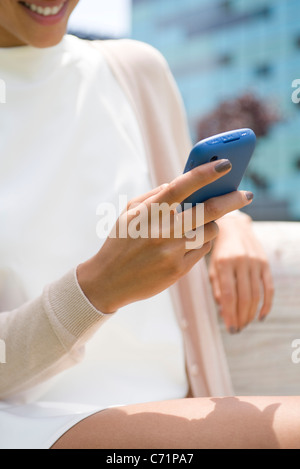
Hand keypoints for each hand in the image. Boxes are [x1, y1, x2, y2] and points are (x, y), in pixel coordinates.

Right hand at [77, 159, 253, 313]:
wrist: (108, 281)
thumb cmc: (120, 241)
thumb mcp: (128, 214)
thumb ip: (153, 196)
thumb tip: (181, 182)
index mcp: (146, 213)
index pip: (179, 187)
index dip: (203, 174)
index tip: (224, 164)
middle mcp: (160, 232)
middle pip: (207, 211)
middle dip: (231, 199)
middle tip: (245, 195)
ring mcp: (170, 253)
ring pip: (209, 231)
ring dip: (212, 223)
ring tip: (203, 223)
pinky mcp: (178, 270)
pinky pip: (203, 249)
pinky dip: (203, 241)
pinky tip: (191, 241)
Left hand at [208, 214, 273, 332]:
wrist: (234, 227)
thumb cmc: (219, 251)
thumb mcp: (212, 267)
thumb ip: (217, 288)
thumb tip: (224, 311)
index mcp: (224, 263)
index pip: (229, 295)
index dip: (230, 314)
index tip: (230, 328)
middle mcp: (241, 262)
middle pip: (244, 297)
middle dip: (241, 316)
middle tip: (237, 328)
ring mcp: (255, 262)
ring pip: (257, 295)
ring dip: (251, 313)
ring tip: (245, 323)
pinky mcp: (265, 264)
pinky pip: (269, 288)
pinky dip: (267, 304)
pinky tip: (261, 316)